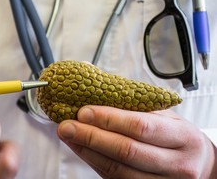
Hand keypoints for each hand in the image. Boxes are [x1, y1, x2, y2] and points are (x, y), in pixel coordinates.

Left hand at [57, 105, 216, 178]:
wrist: (197, 165)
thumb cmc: (179, 137)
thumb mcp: (168, 117)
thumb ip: (139, 108)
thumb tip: (102, 95)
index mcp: (183, 138)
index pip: (140, 127)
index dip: (109, 119)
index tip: (84, 111)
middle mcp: (177, 164)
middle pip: (125, 150)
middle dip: (91, 136)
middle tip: (67, 124)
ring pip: (117, 169)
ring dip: (87, 150)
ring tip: (69, 136)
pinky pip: (114, 178)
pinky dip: (94, 162)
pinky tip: (82, 149)